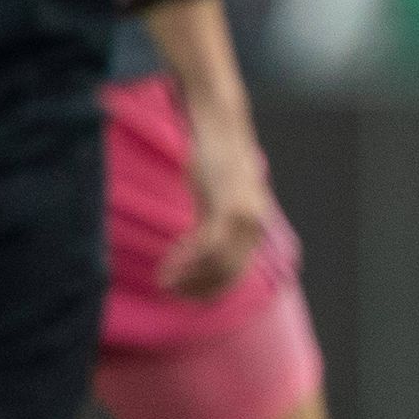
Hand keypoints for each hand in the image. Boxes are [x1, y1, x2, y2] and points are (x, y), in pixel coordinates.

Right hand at [161, 97, 276, 301]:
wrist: (221, 123)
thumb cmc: (215, 154)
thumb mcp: (217, 192)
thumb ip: (213, 216)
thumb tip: (202, 240)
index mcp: (254, 222)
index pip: (238, 270)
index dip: (213, 287)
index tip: (189, 295)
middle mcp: (253, 223)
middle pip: (229, 272)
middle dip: (199, 287)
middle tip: (173, 294)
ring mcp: (242, 216)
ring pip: (217, 264)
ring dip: (188, 277)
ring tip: (165, 282)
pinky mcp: (225, 206)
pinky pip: (205, 246)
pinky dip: (184, 260)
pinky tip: (166, 267)